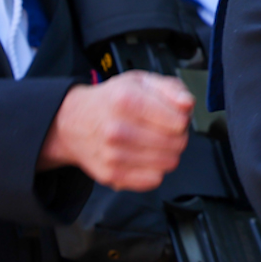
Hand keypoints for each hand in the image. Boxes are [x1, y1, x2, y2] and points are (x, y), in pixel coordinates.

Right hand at [37, 71, 193, 190]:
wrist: (73, 121)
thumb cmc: (111, 100)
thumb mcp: (140, 81)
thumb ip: (170, 88)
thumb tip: (187, 104)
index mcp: (126, 101)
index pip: (179, 121)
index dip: (182, 118)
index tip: (173, 116)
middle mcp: (117, 129)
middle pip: (177, 143)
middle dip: (178, 136)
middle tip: (164, 129)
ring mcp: (113, 155)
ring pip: (169, 163)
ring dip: (168, 153)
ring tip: (153, 141)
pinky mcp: (111, 175)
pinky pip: (153, 180)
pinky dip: (155, 169)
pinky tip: (144, 156)